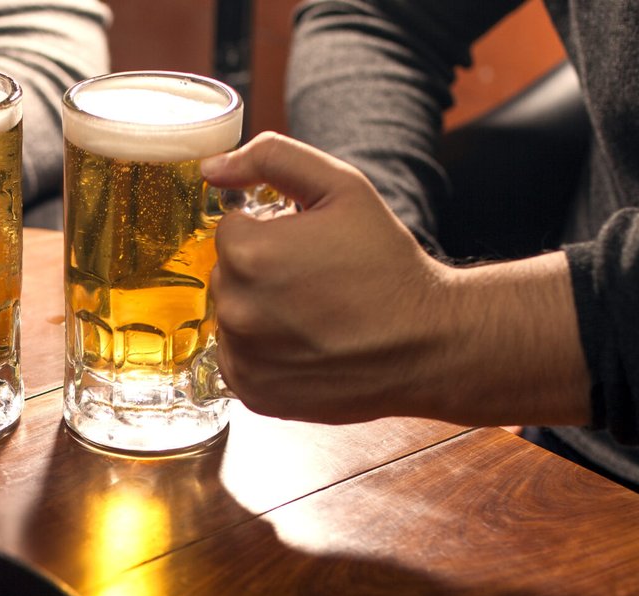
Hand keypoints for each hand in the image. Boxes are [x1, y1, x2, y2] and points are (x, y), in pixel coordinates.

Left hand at [202, 133, 589, 427]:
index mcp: (248, 252)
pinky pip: (239, 360)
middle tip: (315, 282)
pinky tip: (305, 346)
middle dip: (261, 272)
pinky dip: (263, 353)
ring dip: (260, 313)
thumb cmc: (388, 264)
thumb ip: (273, 158)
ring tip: (314, 316)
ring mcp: (242, 356)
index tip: (308, 247)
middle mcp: (236, 308)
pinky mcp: (252, 393)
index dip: (271, 232)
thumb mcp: (343, 187)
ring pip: (232, 317)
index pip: (231, 230)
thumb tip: (213, 167)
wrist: (426, 344)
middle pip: (227, 275)